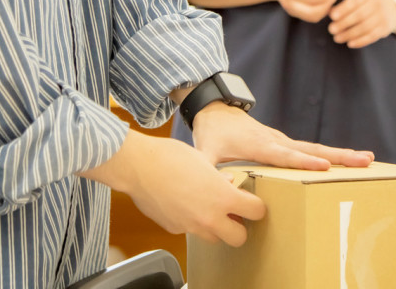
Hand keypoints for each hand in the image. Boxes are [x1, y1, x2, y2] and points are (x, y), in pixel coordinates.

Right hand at [79, 130, 264, 245]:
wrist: (138, 166)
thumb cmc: (171, 157)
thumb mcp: (204, 160)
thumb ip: (219, 176)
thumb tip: (227, 181)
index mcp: (223, 197)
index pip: (256, 212)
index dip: (256, 206)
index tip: (251, 202)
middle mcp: (209, 217)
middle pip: (239, 238)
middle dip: (239, 228)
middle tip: (233, 214)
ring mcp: (191, 226)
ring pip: (214, 238)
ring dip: (216, 228)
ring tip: (208, 209)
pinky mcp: (174, 229)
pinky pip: (191, 231)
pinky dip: (192, 222)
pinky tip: (184, 204)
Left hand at [192, 103, 373, 170]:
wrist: (216, 108)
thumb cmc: (212, 132)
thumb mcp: (204, 151)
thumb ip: (206, 169)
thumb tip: (211, 190)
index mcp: (260, 145)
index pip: (285, 156)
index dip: (304, 161)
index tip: (324, 166)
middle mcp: (277, 141)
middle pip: (312, 149)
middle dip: (339, 155)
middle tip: (364, 159)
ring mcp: (283, 140)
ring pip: (316, 147)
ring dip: (342, 154)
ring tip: (367, 159)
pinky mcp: (285, 143)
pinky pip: (311, 149)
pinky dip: (331, 155)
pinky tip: (348, 161)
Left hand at [328, 0, 395, 48]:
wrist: (391, 8)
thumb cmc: (368, 3)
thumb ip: (345, 4)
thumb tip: (330, 12)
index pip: (354, 1)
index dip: (343, 9)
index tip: (332, 16)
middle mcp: (376, 4)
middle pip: (359, 15)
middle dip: (344, 23)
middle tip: (331, 30)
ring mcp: (382, 17)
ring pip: (364, 27)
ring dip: (349, 34)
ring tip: (337, 38)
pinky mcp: (384, 29)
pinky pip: (371, 37)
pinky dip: (359, 41)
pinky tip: (350, 43)